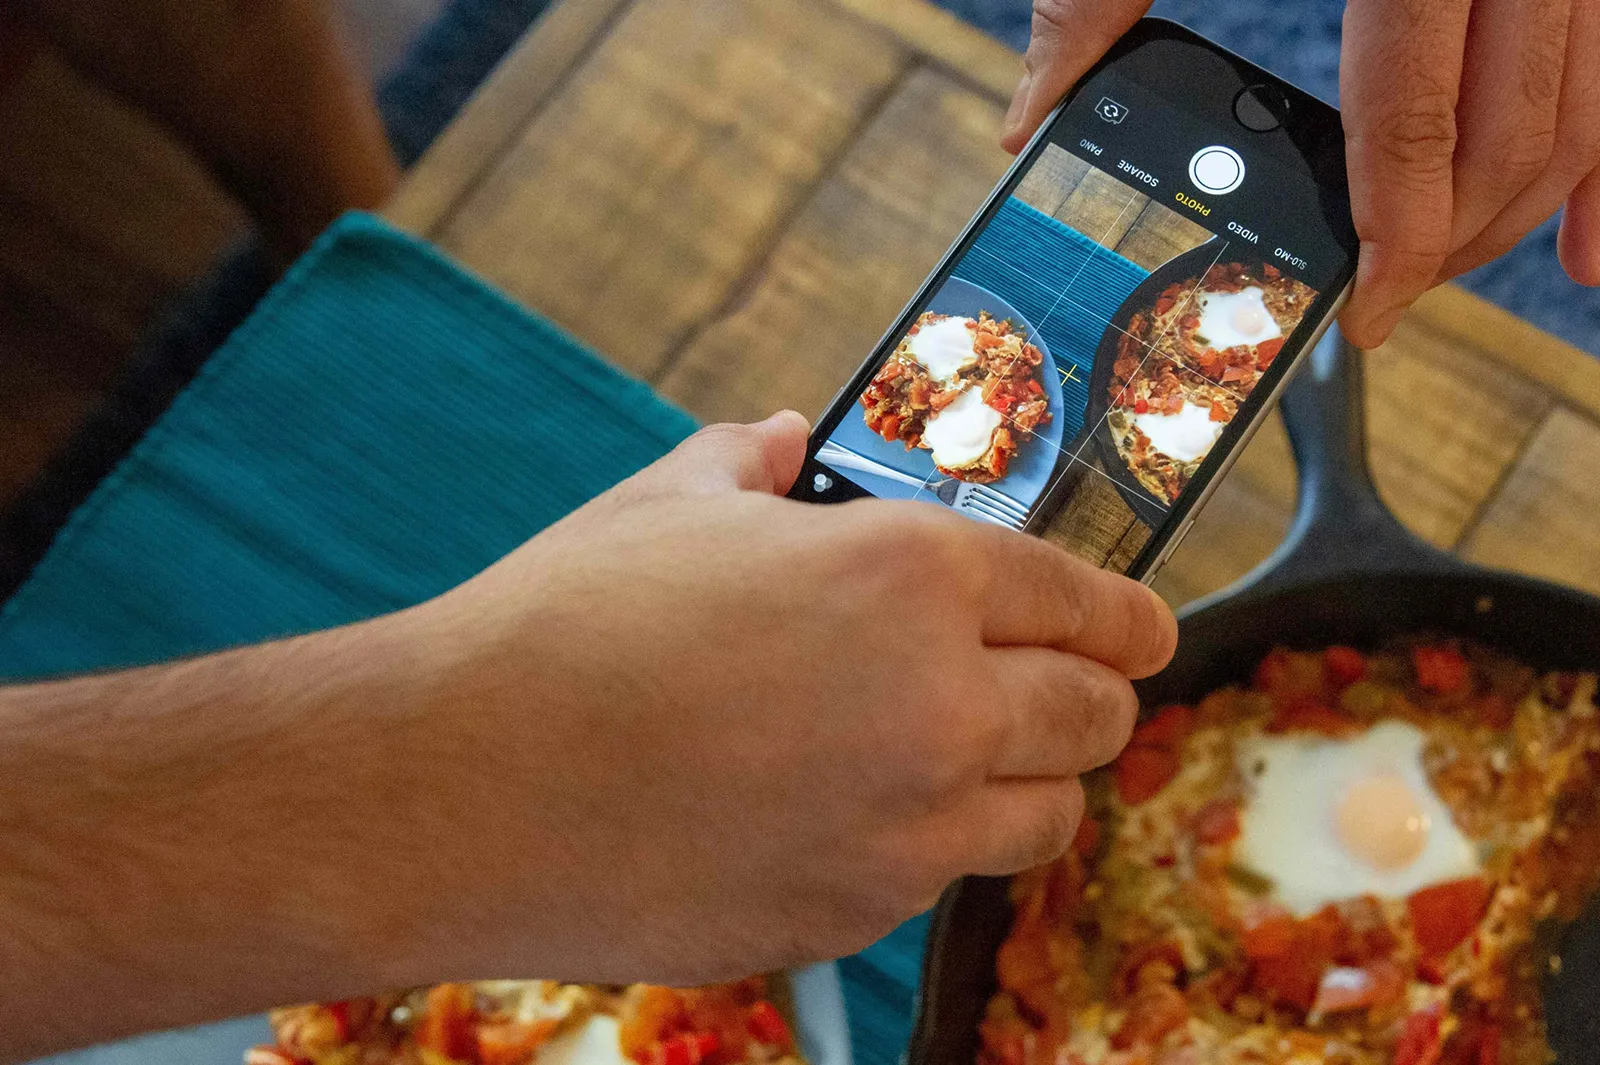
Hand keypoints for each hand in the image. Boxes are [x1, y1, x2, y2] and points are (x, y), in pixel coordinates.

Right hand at [379, 411, 1175, 985]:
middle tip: (1057, 688)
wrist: (466, 785)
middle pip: (1099, 717)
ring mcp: (906, 827)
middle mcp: (941, 703)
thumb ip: (757, 465)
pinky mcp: (855, 916)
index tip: (1142, 629)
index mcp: (911, 573)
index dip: (1129, 614)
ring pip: (1047, 815)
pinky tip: (850, 815)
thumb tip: (786, 440)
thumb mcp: (670, 503)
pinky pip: (942, 881)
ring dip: (1025, 782)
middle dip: (1093, 697)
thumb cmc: (565, 625)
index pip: (1090, 599)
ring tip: (961, 759)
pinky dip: (927, 847)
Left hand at [999, 0, 1599, 349]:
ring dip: (1530, 198)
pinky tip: (1589, 236)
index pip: (1413, 114)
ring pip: (1587, 96)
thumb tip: (1033, 123)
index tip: (1369, 304)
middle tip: (1395, 294)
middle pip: (1517, 126)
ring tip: (1460, 264)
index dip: (1396, 233)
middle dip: (1458, 236)